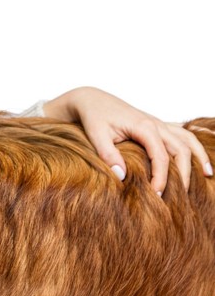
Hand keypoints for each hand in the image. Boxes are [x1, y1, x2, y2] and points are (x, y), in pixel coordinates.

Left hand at [43, 86, 212, 194]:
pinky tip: (198, 158)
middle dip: (184, 173)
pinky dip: (193, 145)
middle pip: (181, 149)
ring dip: (198, 157)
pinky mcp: (156, 125)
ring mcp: (158, 123)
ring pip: (187, 140)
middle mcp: (156, 124)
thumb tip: (121, 176)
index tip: (156, 195)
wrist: (92, 100)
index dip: (162, 178)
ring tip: (208, 175)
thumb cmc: (94, 116)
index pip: (161, 157)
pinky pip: (182, 134)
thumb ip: (108, 154)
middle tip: (180, 196)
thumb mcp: (96, 135)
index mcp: (144, 127)